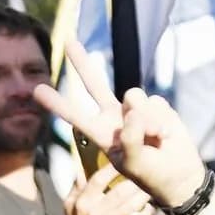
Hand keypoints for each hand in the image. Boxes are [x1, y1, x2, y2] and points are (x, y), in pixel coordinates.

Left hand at [34, 41, 207, 208]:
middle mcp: (113, 116)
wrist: (178, 174)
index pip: (75, 116)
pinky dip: (163, 120)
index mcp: (101, 133)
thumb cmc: (151, 174)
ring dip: (147, 120)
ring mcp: (134, 109)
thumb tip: (132, 110)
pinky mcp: (154, 105)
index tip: (36, 90)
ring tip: (155, 140)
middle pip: (95, 84)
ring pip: (134, 97)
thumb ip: (130, 139)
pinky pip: (156, 103)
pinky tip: (166, 135)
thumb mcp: (135, 164)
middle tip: (68, 40)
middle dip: (82, 62)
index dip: (57, 103)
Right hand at [62, 165, 154, 214]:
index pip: (99, 180)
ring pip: (131, 205)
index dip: (113, 168)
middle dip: (134, 180)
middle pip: (119, 191)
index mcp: (83, 202)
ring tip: (151, 187)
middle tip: (145, 172)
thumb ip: (77, 185)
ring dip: (143, 195)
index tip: (123, 160)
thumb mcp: (70, 203)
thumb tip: (80, 164)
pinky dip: (146, 212)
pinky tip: (150, 206)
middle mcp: (95, 213)